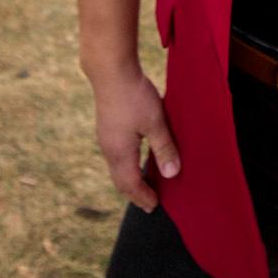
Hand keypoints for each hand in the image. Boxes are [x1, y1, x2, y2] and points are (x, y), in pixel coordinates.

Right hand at [88, 65, 181, 211]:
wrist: (110, 71)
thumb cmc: (134, 96)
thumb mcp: (155, 122)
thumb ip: (164, 148)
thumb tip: (172, 175)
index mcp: (120, 153)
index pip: (131, 184)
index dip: (143, 196)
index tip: (154, 206)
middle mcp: (109, 149)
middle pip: (120, 180)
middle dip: (135, 193)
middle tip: (148, 203)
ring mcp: (105, 138)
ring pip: (116, 168)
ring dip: (130, 180)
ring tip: (143, 184)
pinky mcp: (106, 128)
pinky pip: (115, 156)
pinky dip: (126, 166)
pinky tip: (135, 159)